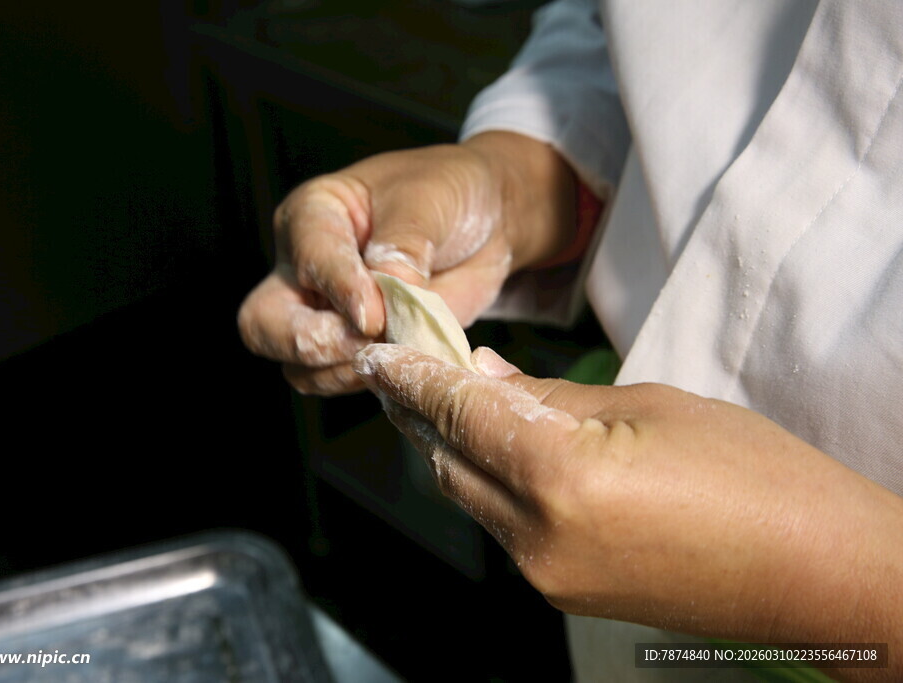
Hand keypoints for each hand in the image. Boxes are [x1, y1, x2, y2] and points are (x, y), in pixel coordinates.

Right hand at [237, 132, 575, 394]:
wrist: (487, 223)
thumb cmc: (447, 194)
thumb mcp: (428, 201)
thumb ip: (403, 248)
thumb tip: (387, 298)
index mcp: (311, 217)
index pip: (306, 259)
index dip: (338, 290)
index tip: (371, 316)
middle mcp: (303, 270)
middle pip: (264, 325)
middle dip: (312, 343)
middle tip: (366, 344)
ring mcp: (324, 316)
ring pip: (298, 366)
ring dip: (345, 371)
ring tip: (399, 351)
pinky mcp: (354, 349)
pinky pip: (341, 383)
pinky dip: (373, 384)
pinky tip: (407, 366)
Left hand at [354, 344, 902, 680]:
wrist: (814, 575)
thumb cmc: (756, 478)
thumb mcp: (649, 406)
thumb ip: (550, 395)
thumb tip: (484, 374)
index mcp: (561, 477)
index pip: (459, 412)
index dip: (413, 375)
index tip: (381, 349)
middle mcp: (537, 537)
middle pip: (447, 460)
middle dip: (419, 409)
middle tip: (402, 364)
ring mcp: (546, 574)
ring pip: (467, 496)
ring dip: (448, 446)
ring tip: (437, 397)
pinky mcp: (561, 591)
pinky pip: (500, 525)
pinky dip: (485, 480)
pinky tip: (490, 446)